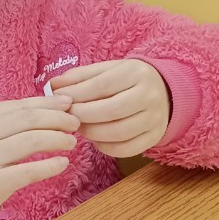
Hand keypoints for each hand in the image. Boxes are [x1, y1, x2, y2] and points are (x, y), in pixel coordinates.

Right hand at [0, 95, 79, 216]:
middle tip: (75, 123)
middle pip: (29, 120)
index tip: (68, 103)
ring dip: (57, 139)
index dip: (48, 103)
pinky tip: (63, 163)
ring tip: (71, 142)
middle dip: (58, 119)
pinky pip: (29, 171)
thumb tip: (49, 106)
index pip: (20, 105)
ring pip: (32, 141)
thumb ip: (6, 121)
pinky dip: (50, 166)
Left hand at [49, 60, 169, 157]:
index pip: (102, 86)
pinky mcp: (155, 137)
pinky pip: (126, 149)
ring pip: (118, 133)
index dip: (77, 96)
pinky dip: (105, 147)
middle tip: (67, 118)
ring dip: (92, 133)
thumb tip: (53, 85)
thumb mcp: (107, 70)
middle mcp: (149, 96)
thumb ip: (80, 77)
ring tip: (79, 128)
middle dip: (83, 116)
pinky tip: (95, 139)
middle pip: (110, 111)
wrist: (166, 91)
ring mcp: (155, 119)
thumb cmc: (128, 80)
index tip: (60, 101)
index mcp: (136, 73)